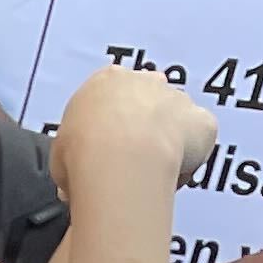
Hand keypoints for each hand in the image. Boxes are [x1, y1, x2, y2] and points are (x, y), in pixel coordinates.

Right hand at [50, 65, 217, 205]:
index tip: (107, 146)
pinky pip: (200, 141)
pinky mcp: (202, 122)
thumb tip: (75, 181)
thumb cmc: (83, 152)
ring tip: (150, 176)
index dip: (112, 123)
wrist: (118, 158)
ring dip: (169, 143)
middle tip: (131, 161)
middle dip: (145, 127)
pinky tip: (171, 179)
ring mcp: (178, 99)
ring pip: (178, 121)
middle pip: (151, 100)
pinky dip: (191, 159)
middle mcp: (146, 82)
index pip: (114, 95)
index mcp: (107, 82)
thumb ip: (73, 156)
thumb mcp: (60, 152)